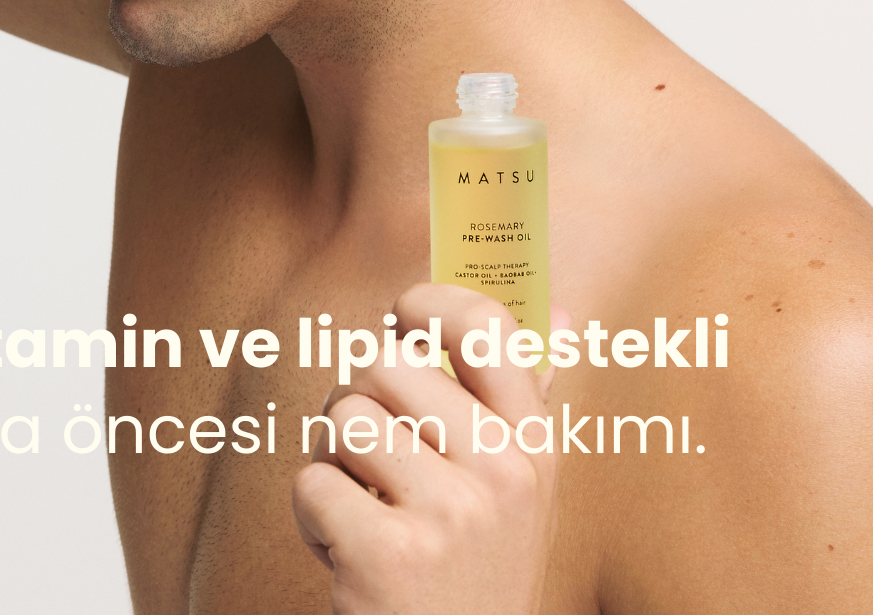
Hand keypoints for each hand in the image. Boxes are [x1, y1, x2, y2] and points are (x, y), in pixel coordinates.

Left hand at [292, 284, 562, 614]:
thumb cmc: (477, 570)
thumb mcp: (523, 493)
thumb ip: (527, 404)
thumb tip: (560, 316)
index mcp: (532, 446)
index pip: (485, 326)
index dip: (430, 302)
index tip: (403, 317)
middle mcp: (501, 473)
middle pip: (384, 365)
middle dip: (359, 400)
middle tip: (373, 452)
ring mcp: (448, 515)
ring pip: (342, 417)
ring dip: (332, 458)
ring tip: (362, 502)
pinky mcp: (388, 556)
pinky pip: (313, 482)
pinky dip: (312, 516)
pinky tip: (345, 548)